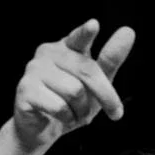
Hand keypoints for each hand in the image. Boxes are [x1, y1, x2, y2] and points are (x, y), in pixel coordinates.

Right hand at [8, 19, 137, 149]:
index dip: (86, 33)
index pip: (79, 37)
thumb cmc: (72, 102)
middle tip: (116, 113)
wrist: (41, 128)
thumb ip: (110, 59)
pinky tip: (60, 117)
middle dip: (106, 96)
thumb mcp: (97, 83)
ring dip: (82, 110)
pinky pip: (59, 107)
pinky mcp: (25, 89)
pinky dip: (67, 118)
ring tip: (74, 112)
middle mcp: (49, 52)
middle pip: (87, 72)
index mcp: (68, 46)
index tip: (94, 25)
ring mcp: (34, 69)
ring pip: (75, 92)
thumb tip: (128, 31)